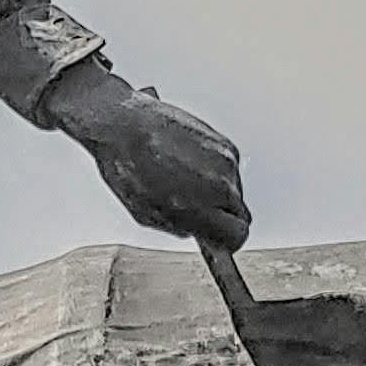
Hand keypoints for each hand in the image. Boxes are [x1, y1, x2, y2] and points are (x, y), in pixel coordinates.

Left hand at [48, 69, 251, 246]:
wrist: (125, 124)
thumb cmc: (128, 166)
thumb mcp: (148, 215)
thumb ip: (182, 227)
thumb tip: (201, 232)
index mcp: (201, 208)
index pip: (238, 236)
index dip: (227, 240)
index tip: (219, 240)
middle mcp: (220, 185)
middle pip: (240, 214)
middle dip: (222, 217)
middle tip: (199, 212)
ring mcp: (226, 161)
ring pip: (235, 190)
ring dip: (218, 192)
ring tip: (186, 182)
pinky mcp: (224, 142)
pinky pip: (230, 168)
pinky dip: (216, 171)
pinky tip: (190, 165)